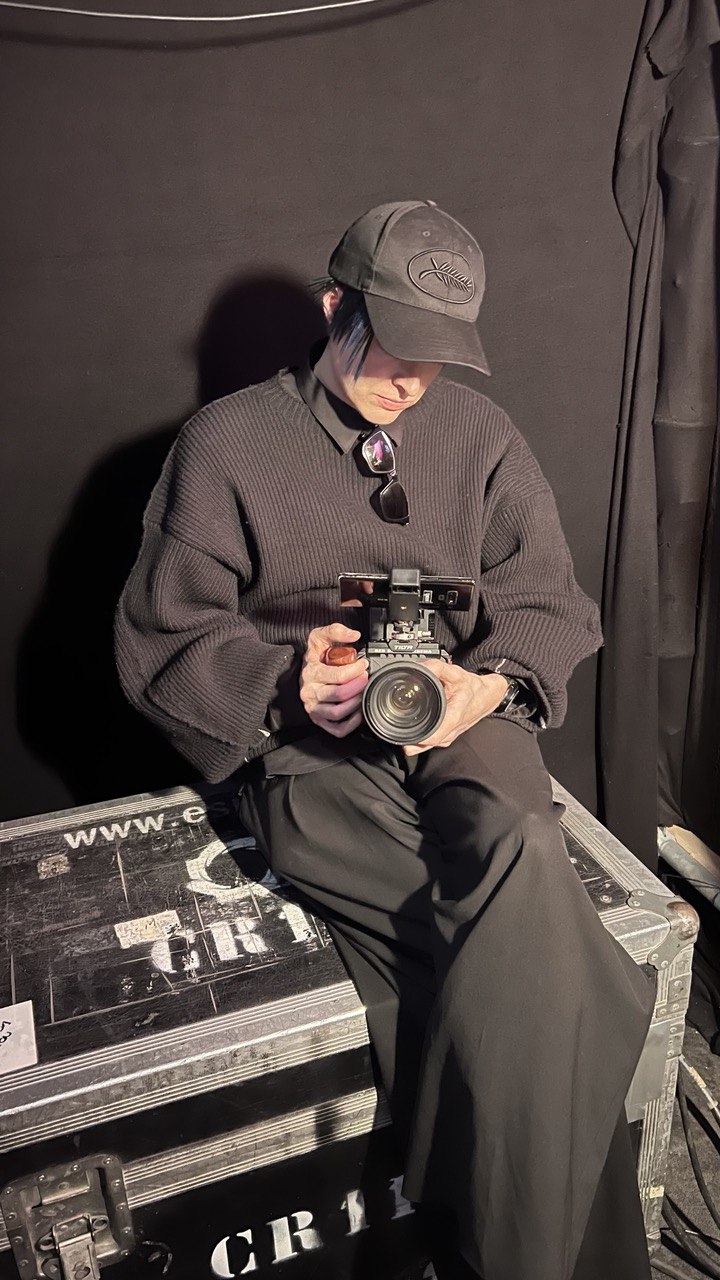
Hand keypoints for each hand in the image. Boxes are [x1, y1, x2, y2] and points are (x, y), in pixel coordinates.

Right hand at [300, 623, 368, 737]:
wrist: (300, 674)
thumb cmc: (313, 658)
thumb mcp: (319, 637)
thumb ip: (335, 630)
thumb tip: (354, 634)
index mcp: (311, 673)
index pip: (338, 675)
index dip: (356, 670)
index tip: (363, 664)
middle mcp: (311, 692)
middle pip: (340, 695)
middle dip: (358, 685)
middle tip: (365, 678)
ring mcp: (314, 708)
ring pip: (338, 712)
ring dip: (356, 703)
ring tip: (362, 692)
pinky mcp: (319, 720)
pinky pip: (337, 729)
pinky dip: (351, 724)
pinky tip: (358, 712)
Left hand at [403, 663, 508, 756]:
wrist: (487, 696)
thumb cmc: (472, 687)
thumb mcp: (455, 673)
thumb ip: (435, 668)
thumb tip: (417, 667)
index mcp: (453, 717)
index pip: (433, 737)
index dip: (417, 738)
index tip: (404, 732)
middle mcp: (451, 730)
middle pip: (425, 745)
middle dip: (409, 738)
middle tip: (396, 726)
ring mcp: (450, 736)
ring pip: (427, 746)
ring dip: (413, 741)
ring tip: (402, 729)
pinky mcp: (448, 736)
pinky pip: (432, 743)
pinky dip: (421, 739)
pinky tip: (413, 731)